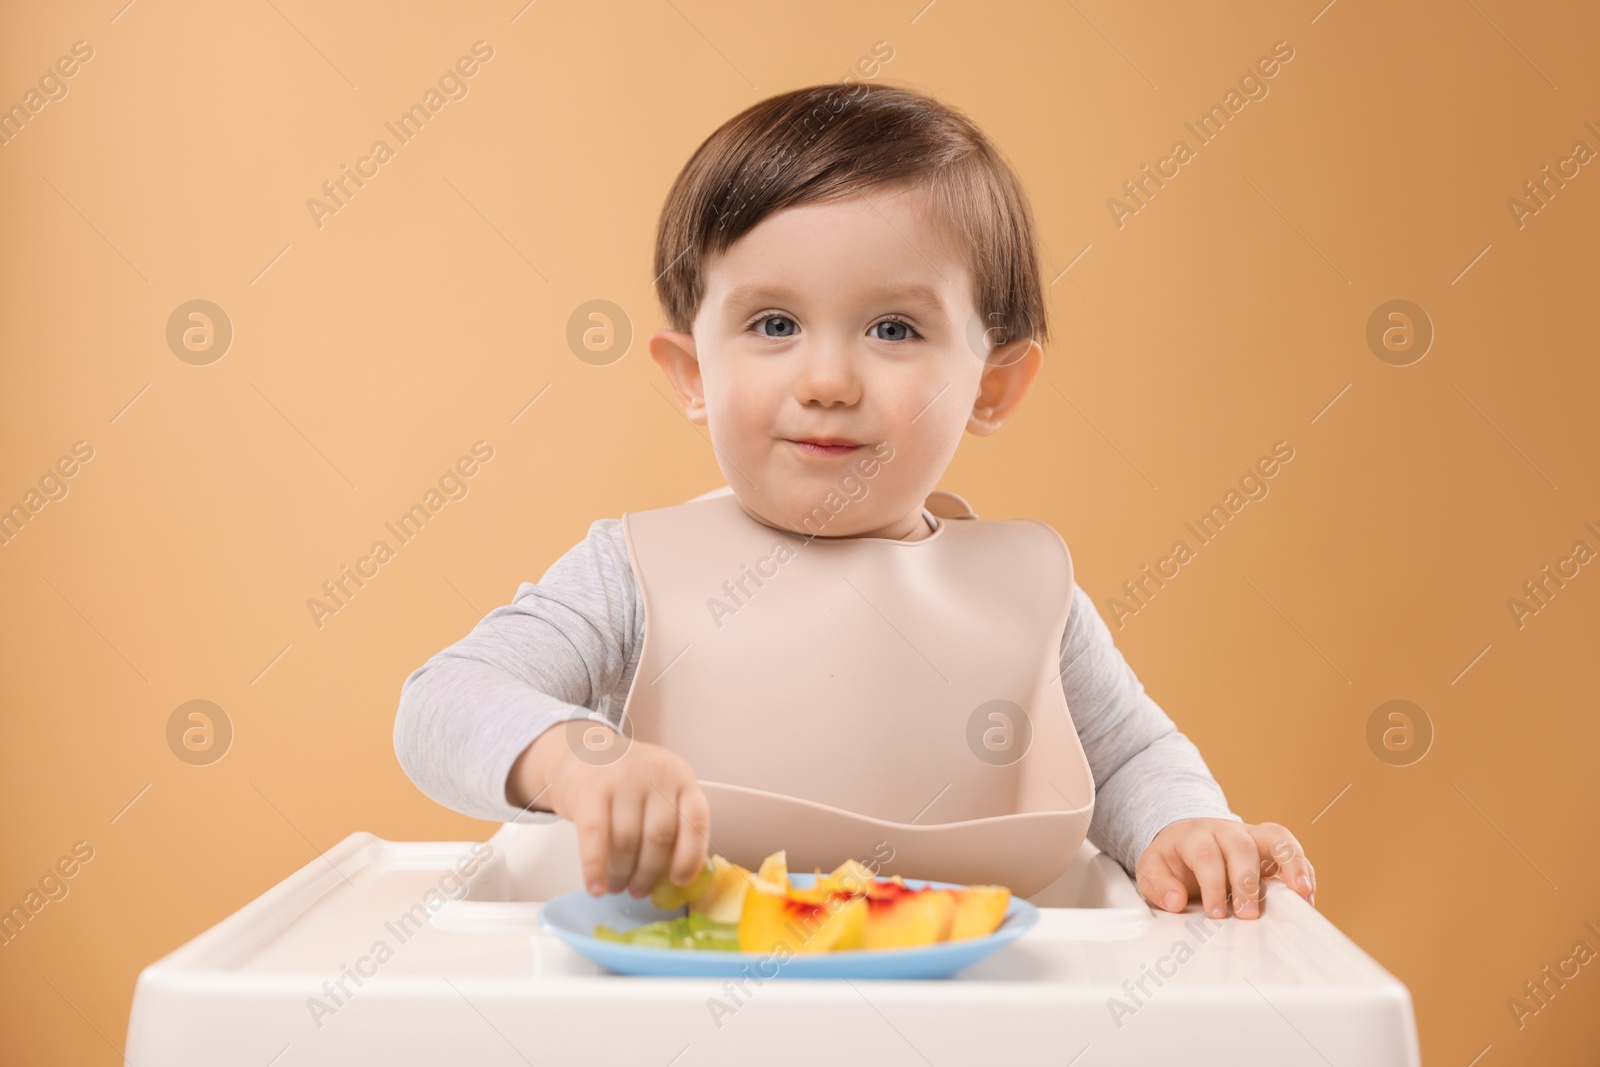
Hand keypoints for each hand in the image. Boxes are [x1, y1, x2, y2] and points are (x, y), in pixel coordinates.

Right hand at [507, 723, 710, 898]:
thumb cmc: (626, 778)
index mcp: (680, 776)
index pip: (695, 821)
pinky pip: (595, 838)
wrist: (582, 750)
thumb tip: (674, 876)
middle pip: (660, 837)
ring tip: (617, 886)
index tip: (679, 881)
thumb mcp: (659, 787)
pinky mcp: (589, 790)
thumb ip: (672, 820)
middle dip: (649, 872)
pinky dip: (595, 868)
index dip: (690, 856)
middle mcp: (655, 774)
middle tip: (639, 890)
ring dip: (622, 873)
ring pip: (627, 841)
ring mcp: (622, 779)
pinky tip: (596, 886)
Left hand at [1134, 818, 1313, 919]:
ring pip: (1275, 838)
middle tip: (1247, 915)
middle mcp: (1226, 831)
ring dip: (1290, 864)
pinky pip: (1291, 849)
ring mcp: (1251, 835)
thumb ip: (1157, 885)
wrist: (1185, 838)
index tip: (1215, 913)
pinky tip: (1307, 895)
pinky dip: (1303, 870)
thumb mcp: (1151, 869)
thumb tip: (1176, 900)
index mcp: (1195, 835)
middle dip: (1247, 882)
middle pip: (1242, 847)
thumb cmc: (1172, 859)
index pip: (1206, 855)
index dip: (1212, 883)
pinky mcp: (1270, 846)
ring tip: (1301, 893)